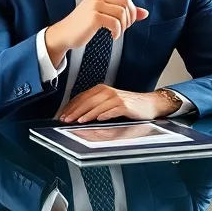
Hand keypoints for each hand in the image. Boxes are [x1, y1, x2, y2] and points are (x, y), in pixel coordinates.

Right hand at [44, 0, 151, 64]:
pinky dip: (117, 32)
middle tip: (125, 26)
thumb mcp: (104, 15)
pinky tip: (112, 35)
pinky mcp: (94, 16)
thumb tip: (145, 13)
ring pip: (122, 13)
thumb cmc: (84, 25)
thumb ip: (124, 12)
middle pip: (126, 1)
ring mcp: (95, 4)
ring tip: (117, 32)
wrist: (64, 34)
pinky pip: (116, 23)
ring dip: (124, 26)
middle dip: (131, 16)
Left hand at [59, 86, 179, 122]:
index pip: (81, 97)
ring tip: (79, 121)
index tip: (62, 115)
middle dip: (75, 111)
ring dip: (87, 114)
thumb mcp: (109, 102)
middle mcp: (108, 92)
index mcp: (101, 90)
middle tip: (66, 119)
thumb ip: (95, 105)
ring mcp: (117, 98)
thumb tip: (77, 115)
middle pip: (87, 101)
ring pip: (98, 106)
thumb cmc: (128, 105)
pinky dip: (105, 114)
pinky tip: (98, 119)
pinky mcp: (125, 106)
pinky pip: (113, 110)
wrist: (149, 103)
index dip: (70, 106)